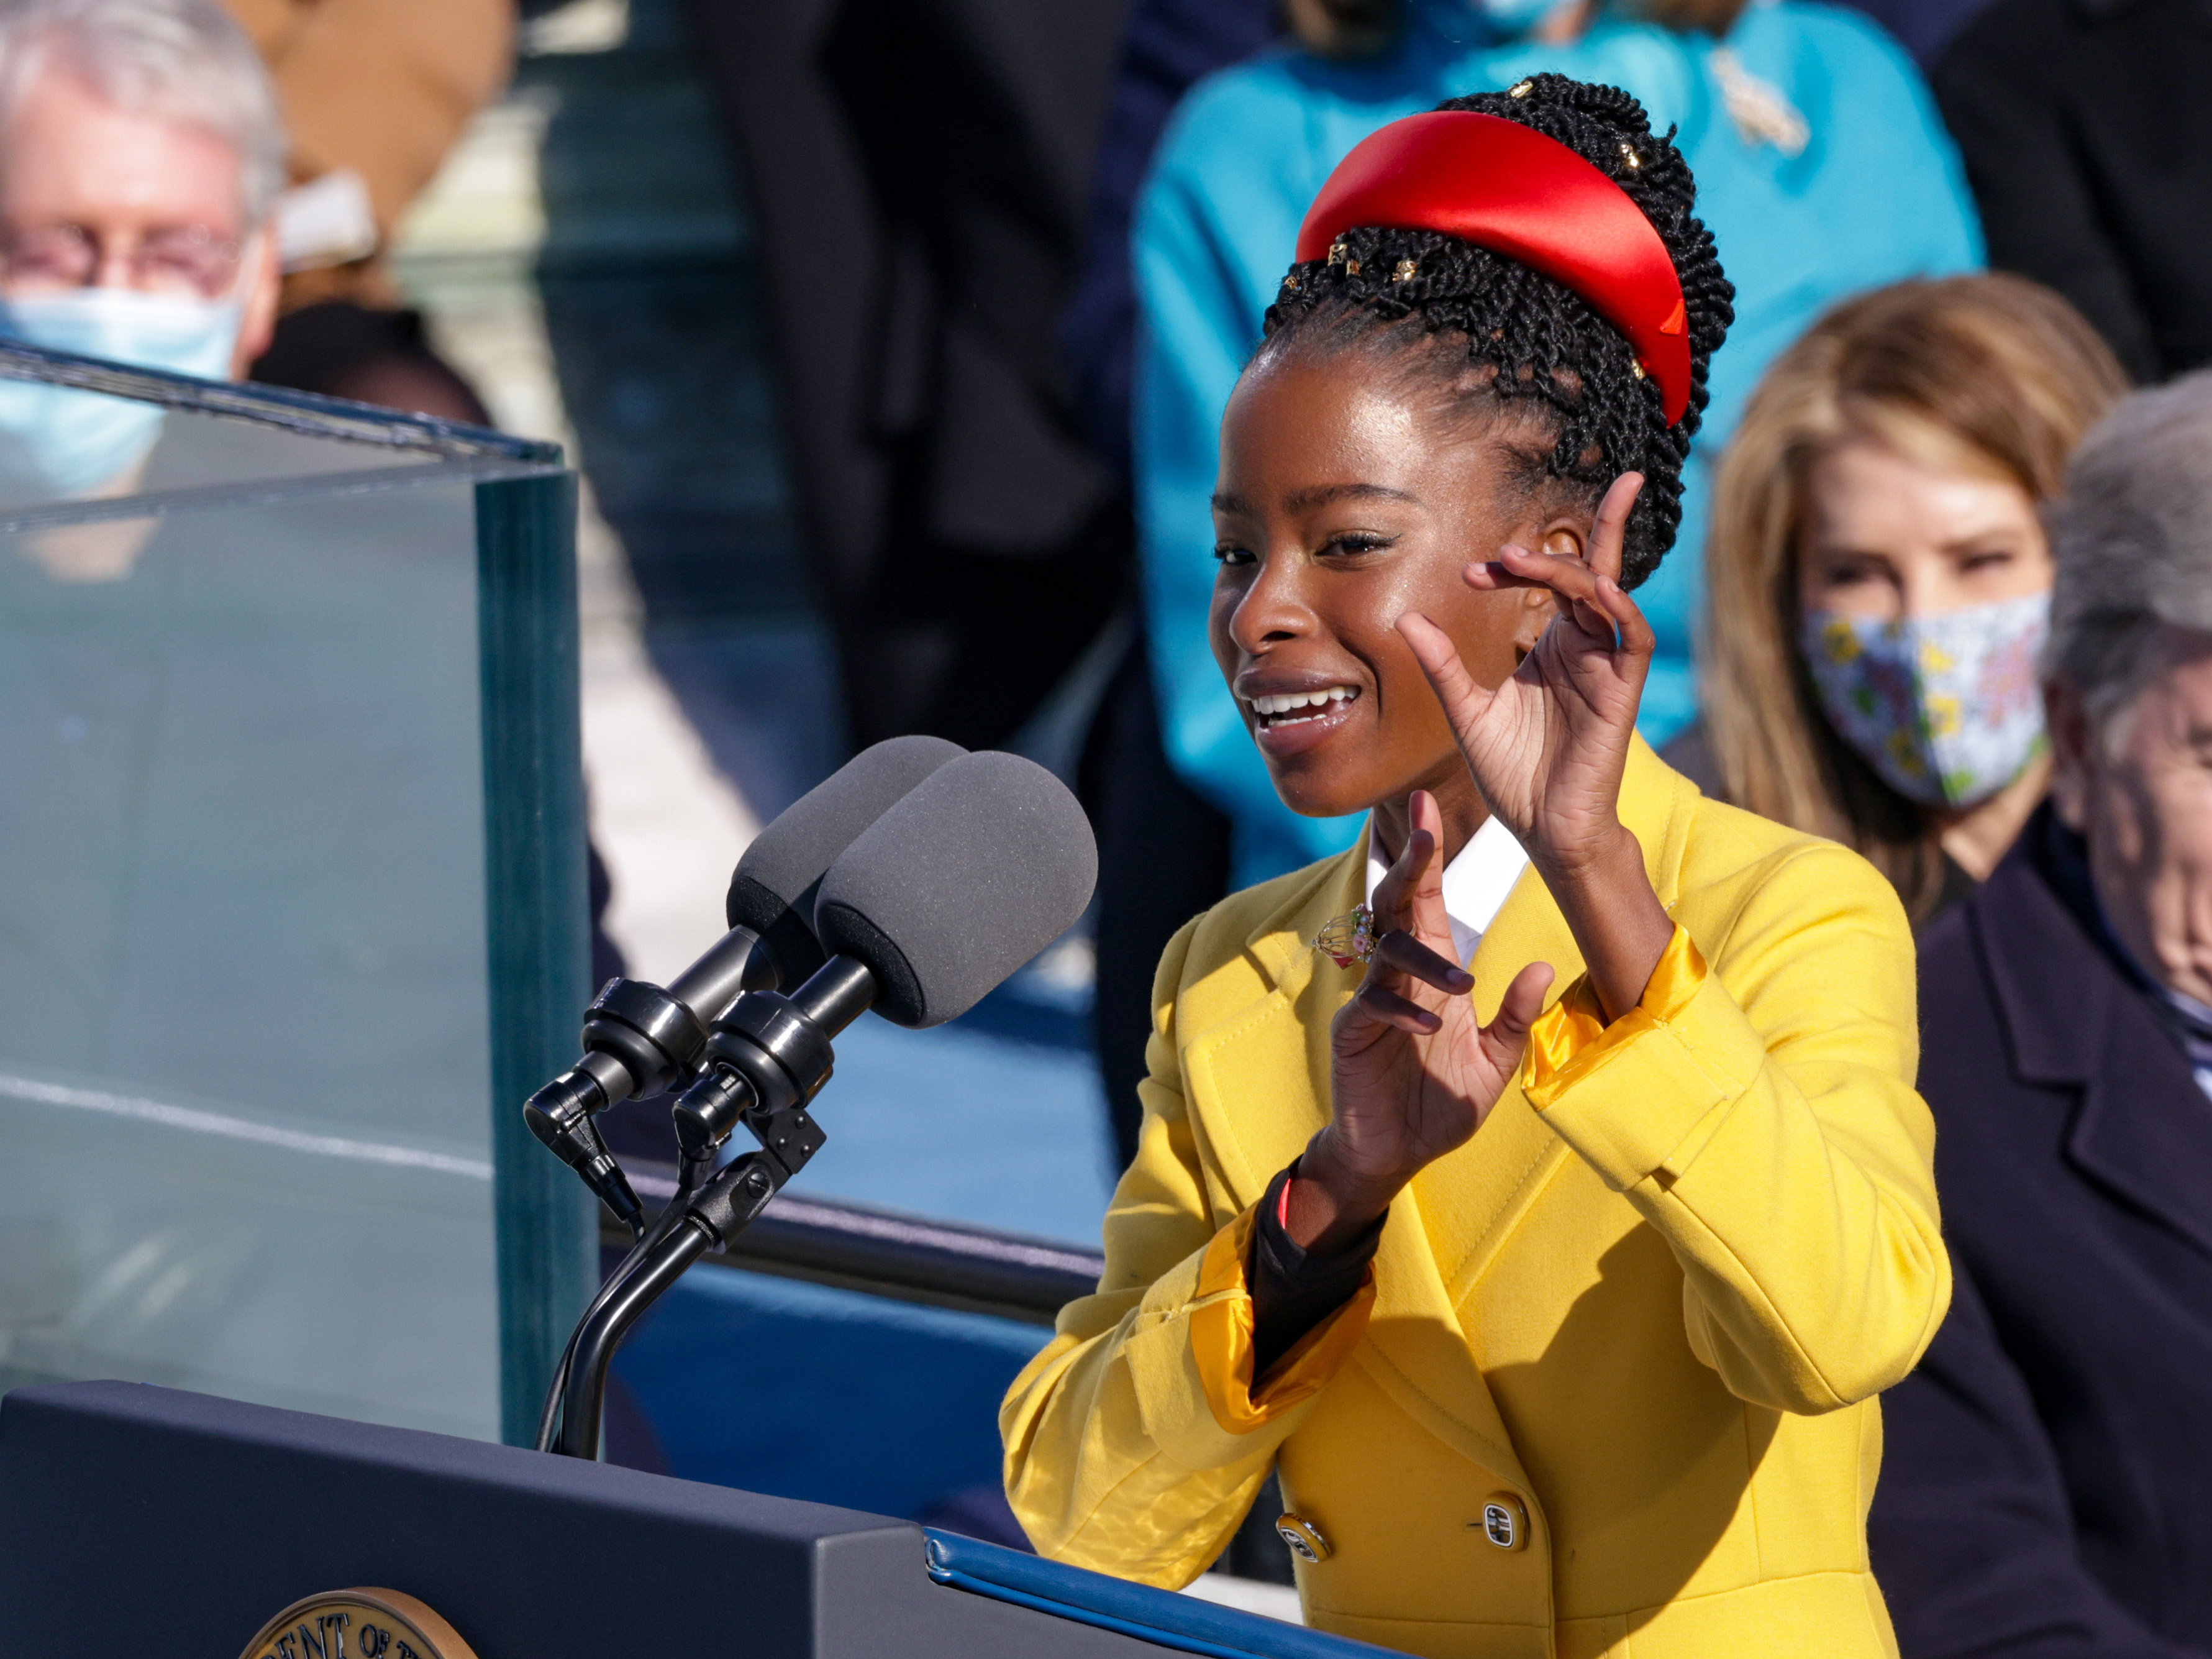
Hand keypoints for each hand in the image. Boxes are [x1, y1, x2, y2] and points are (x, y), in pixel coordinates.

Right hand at [1293, 790, 1553, 1252]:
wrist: (1396, 1153)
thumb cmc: (1441, 1102)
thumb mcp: (1495, 1062)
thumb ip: (1515, 1017)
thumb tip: (1541, 966)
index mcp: (1432, 972)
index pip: (1426, 900)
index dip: (1426, 853)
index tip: (1428, 802)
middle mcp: (1398, 976)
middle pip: (1395, 905)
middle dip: (1408, 864)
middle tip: (1422, 827)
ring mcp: (1370, 1001)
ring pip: (1386, 953)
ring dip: (1422, 961)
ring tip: (1460, 986)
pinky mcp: (1352, 1033)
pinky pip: (1372, 1006)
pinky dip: (1401, 1011)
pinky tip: (1428, 1025)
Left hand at [1395, 472, 1650, 876]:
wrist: (1541, 829)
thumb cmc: (1513, 775)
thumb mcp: (1466, 711)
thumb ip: (1443, 664)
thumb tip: (1407, 618)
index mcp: (1554, 646)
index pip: (1549, 582)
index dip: (1516, 567)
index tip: (1474, 572)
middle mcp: (1584, 648)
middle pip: (1592, 571)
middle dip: (1582, 533)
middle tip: (1519, 537)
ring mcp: (1605, 668)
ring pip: (1605, 596)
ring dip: (1573, 569)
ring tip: (1523, 561)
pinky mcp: (1620, 693)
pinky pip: (1629, 639)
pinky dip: (1617, 609)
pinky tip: (1595, 587)